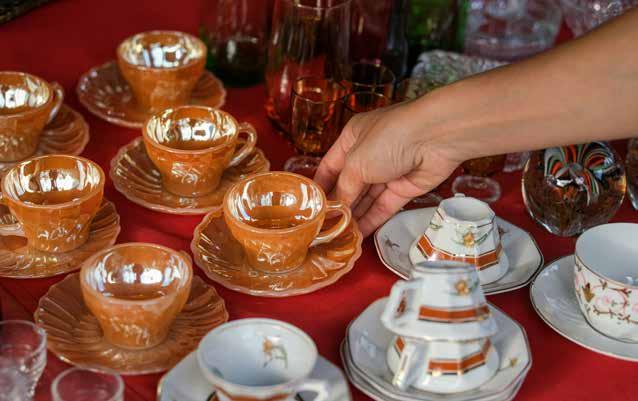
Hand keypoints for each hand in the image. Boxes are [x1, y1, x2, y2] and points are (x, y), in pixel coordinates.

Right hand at [314, 99, 461, 236]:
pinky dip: (372, 219)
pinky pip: (384, 206)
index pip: (330, 166)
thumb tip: (339, 209)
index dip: (321, 187)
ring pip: (367, 198)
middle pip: (349, 184)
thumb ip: (345, 188)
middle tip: (324, 229)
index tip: (310, 208)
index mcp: (352, 138)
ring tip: (339, 236)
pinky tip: (359, 234)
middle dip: (339, 205)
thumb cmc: (389, 139)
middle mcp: (369, 154)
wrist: (435, 138)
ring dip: (354, 216)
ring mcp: (388, 171)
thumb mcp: (356, 163)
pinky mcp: (405, 187)